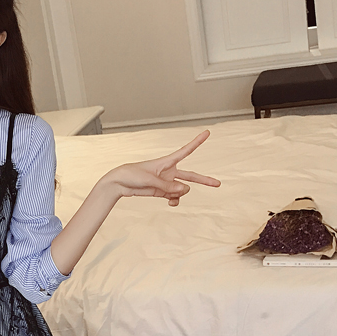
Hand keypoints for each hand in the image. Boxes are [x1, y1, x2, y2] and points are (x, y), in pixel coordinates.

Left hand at [104, 129, 220, 205]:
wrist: (119, 183)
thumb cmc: (132, 174)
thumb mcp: (149, 179)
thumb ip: (167, 186)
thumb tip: (184, 191)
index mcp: (167, 162)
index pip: (186, 150)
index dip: (197, 142)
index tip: (207, 132)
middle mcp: (169, 172)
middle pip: (191, 176)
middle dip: (204, 180)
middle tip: (218, 184)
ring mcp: (166, 182)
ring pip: (182, 189)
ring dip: (179, 193)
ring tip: (170, 195)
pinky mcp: (161, 192)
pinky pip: (174, 197)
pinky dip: (175, 200)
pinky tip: (171, 203)